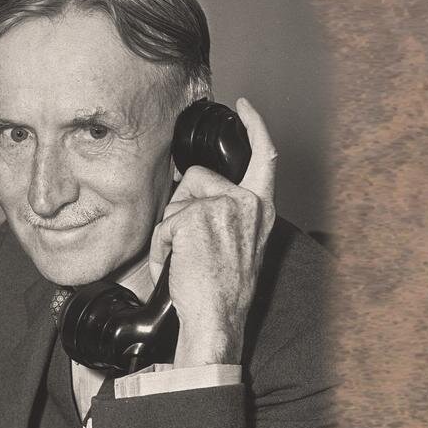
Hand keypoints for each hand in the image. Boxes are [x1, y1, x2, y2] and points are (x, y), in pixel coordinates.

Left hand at [149, 98, 276, 365]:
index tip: (245, 107)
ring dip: (171, 229)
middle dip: (182, 205)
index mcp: (261, 210)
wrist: (217, 320)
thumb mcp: (239, 245)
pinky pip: (164, 223)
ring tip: (186, 259)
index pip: (265, 157)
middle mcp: (248, 204)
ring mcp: (223, 208)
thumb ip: (226, 214)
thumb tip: (194, 190)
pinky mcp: (197, 217)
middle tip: (190, 245)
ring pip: (177, 199)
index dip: (256, 127)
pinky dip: (162, 246)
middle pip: (198, 177)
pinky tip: (177, 266)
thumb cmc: (223, 291)